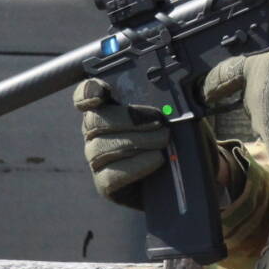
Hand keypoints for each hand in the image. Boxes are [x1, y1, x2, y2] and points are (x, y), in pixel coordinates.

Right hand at [74, 78, 172, 208]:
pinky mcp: (104, 184)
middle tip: (158, 121)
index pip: (84, 96)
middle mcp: (95, 133)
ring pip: (102, 147)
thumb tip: (184, 84)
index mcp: (106, 110)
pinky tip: (157, 159)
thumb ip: (166, 101)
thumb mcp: (170, 115)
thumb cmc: (172, 139)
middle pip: (95, 120)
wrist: (177, 177)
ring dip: (138, 141)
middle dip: (128, 118)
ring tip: (164, 140)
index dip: (87, 92)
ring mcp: (97, 160)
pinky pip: (111, 174)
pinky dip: (137, 165)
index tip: (101, 93)